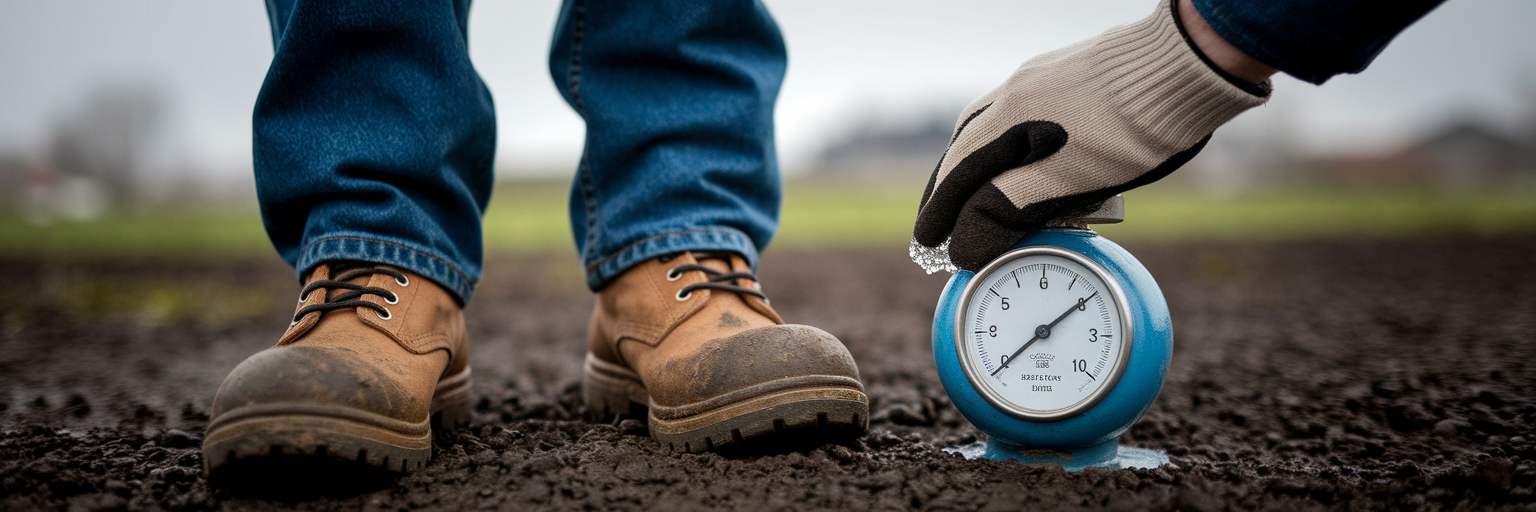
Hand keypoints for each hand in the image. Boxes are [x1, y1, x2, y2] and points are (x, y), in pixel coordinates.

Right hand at [912, 0, 1268, 272]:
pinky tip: (1026, 155)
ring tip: (975, 194)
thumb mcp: (1067, 181)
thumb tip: (960, 247)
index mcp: (1007, 120)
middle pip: (965, 147)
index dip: (939, 212)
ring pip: (993, 128)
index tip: (928, 241)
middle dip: (948, 189)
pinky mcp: (1070, 75)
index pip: (956, 174)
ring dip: (977, 165)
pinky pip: (1023, 115)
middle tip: (940, 224)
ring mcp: (1043, 80)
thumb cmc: (1131, 130)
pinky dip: (1008, 145)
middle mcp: (1015, 93)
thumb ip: (1007, 211)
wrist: (1188, 65)